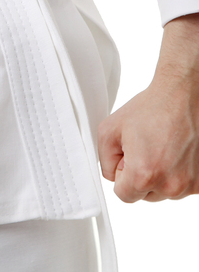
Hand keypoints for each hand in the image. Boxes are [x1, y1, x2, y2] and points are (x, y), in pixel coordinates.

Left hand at [97, 13, 198, 202]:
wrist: (183, 97)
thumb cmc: (151, 110)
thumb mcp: (108, 130)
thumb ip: (103, 159)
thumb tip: (110, 175)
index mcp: (145, 174)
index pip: (124, 196)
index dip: (121, 174)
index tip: (126, 157)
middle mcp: (171, 185)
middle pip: (145, 195)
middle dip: (139, 175)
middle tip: (143, 148)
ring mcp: (190, 185)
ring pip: (164, 191)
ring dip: (158, 175)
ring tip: (159, 146)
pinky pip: (180, 185)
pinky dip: (175, 173)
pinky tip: (173, 151)